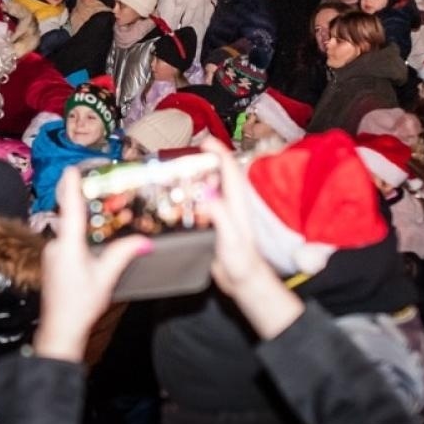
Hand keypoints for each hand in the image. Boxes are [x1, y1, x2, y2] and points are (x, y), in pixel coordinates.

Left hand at [34, 168, 154, 362]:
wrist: (60, 330)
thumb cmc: (81, 305)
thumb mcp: (106, 278)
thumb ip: (123, 255)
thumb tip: (144, 240)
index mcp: (68, 246)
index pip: (70, 210)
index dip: (71, 187)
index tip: (71, 168)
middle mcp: (56, 246)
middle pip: (71, 220)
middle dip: (84, 207)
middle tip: (98, 190)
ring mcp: (52, 255)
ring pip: (70, 234)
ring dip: (84, 226)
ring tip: (102, 218)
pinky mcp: (53, 264)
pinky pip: (67, 244)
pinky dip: (80, 240)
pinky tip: (92, 245)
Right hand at [196, 140, 299, 338]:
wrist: (244, 281)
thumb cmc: (241, 263)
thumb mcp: (230, 238)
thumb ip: (220, 215)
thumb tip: (206, 193)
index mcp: (236, 203)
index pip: (229, 170)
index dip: (219, 153)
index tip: (205, 141)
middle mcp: (231, 204)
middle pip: (219, 174)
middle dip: (205, 160)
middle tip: (185, 155)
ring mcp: (224, 213)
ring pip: (212, 187)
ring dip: (198, 177)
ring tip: (179, 173)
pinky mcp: (215, 223)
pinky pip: (204, 202)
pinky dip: (194, 195)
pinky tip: (181, 199)